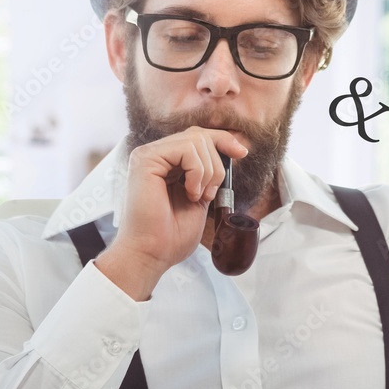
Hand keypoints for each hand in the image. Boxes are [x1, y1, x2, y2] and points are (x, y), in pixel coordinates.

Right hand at [95, 127, 247, 298]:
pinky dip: (197, 172)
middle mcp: (156, 155)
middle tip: (209, 194)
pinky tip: (190, 193)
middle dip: (217, 165)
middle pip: (199, 135)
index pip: (198, 137)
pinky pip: (186, 149)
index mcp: (167, 163)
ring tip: (197, 197)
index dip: (224, 140)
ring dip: (208, 172)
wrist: (153, 253)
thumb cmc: (172, 235)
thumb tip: (233, 151)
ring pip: (196, 141)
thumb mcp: (200, 197)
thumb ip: (208, 174)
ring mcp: (149, 155)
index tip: (242, 153)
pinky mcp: (145, 159)